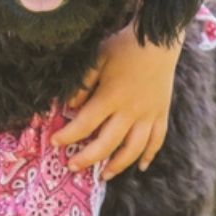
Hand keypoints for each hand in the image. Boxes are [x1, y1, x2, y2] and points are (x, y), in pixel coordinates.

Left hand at [51, 25, 182, 179]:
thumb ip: (82, 84)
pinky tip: (139, 166)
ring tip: (103, 175)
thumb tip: (68, 107)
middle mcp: (131, 111)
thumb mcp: (97, 59)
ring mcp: (148, 115)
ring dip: (117, 165)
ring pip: (133, 149)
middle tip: (72, 166)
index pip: (85, 123)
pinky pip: (157, 141)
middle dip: (87, 158)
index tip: (54, 142)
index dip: (68, 135)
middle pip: (107, 143)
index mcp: (111, 97)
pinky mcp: (161, 114)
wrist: (159, 40)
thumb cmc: (124, 47)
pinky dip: (148, 156)